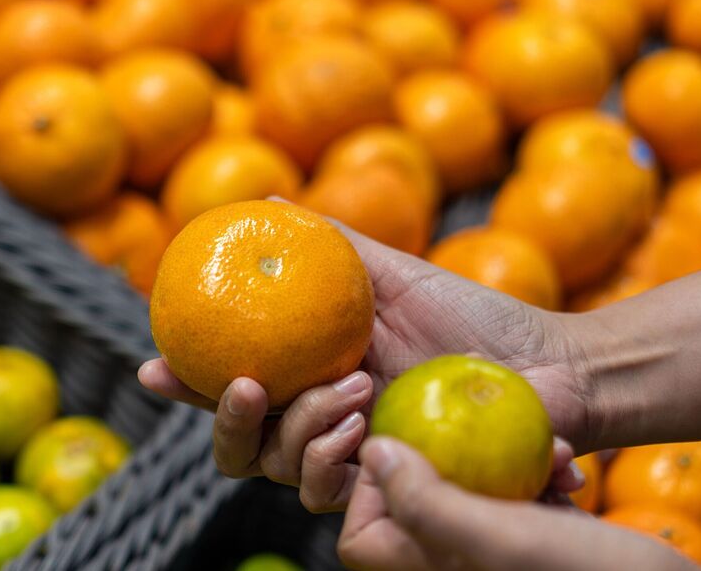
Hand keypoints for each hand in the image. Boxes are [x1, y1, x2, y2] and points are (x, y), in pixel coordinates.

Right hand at [140, 221, 597, 510]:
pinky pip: (333, 497)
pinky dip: (336, 463)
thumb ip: (331, 246)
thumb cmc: (474, 320)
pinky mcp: (389, 492)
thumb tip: (264, 202)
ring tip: (353, 392)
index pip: (232, 386)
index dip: (186, 384)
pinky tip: (367, 432)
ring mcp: (352, 460)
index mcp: (311, 376)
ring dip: (302, 431)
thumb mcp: (396, 274)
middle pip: (239, 446)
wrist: (546, 367)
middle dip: (228, 420)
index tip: (153, 365)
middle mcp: (320, 423)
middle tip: (252, 385)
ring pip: (280, 471)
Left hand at [338, 437, 694, 570]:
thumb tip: (373, 453)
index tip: (396, 433)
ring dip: (492, 454)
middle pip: (406, 496)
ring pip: (461, 484)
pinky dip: (528, 471)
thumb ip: (425, 501)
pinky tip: (562, 461)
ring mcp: (487, 549)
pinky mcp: (526, 537)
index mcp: (421, 567)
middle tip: (465, 422)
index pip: (355, 526)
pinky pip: (506, 492)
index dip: (365, 478)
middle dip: (436, 452)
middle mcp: (447, 560)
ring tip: (542, 447)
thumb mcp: (501, 537)